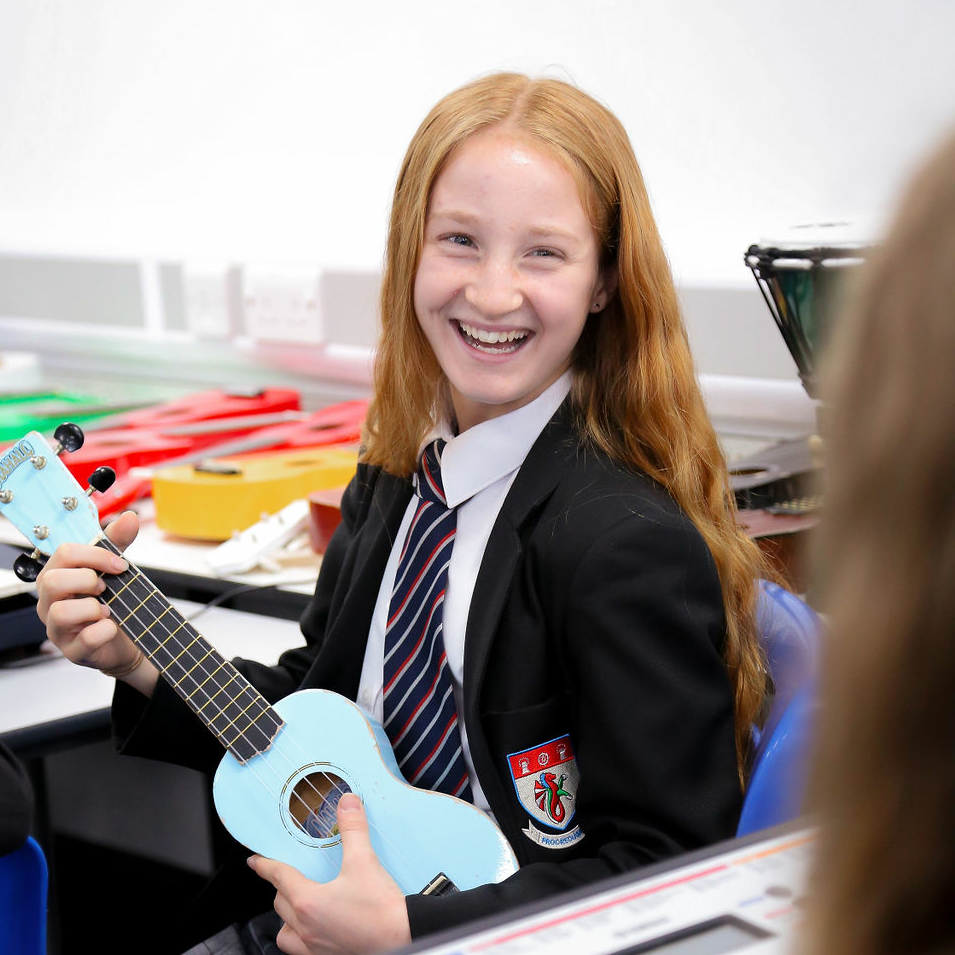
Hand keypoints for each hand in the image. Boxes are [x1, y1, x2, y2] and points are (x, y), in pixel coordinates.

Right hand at [35, 511, 158, 694]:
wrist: (126, 640)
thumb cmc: (113, 602)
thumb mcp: (114, 569)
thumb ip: (118, 542)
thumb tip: (129, 517)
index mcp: (58, 576)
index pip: (63, 554)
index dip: (95, 555)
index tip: (118, 563)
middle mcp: (50, 602)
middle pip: (52, 580)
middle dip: (87, 579)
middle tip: (106, 587)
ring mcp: (58, 628)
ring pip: (59, 611)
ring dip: (92, 607)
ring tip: (107, 609)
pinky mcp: (73, 651)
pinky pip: (84, 639)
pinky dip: (104, 630)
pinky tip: (111, 626)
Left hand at [248, 793, 410, 954]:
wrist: (402, 939)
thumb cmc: (381, 911)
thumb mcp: (364, 862)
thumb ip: (353, 830)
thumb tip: (347, 804)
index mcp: (308, 902)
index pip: (279, 877)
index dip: (265, 866)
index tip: (255, 861)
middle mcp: (306, 928)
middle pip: (280, 904)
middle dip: (281, 887)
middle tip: (289, 875)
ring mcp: (314, 948)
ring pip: (285, 932)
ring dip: (287, 917)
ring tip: (298, 906)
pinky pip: (300, 950)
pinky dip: (300, 937)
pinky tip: (315, 929)